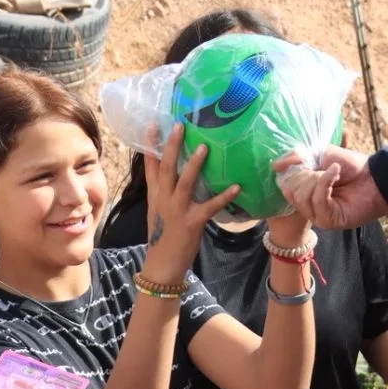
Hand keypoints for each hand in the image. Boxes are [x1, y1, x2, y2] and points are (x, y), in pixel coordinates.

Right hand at [143, 125, 240, 282]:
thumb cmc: (164, 235)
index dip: (151, 145)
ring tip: (205, 147)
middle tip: (180, 125)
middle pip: (167, 168)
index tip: (153, 124)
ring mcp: (177, 210)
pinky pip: (210, 206)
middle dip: (172, 146)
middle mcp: (164, 199)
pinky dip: (224, 196)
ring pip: (185, 182)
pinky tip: (236, 186)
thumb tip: (175, 171)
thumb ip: (164, 190)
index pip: (151, 166)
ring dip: (194, 164)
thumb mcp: (157, 210)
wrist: (162, 264)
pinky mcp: (192, 222)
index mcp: (155, 195)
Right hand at [273, 145, 387, 229]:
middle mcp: (308, 204)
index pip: (284, 183)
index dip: (292, 169)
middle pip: (289, 191)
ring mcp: (317, 214)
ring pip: (301, 196)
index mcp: (304, 190)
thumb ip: (296, 157)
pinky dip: (325, 182)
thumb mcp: (320, 153)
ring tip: (333, 172)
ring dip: (317, 179)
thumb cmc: (351, 165)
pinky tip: (336, 174)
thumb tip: (274, 166)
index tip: (305, 159)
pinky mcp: (329, 220)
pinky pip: (317, 200)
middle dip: (306, 174)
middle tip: (323, 168)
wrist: (375, 176)